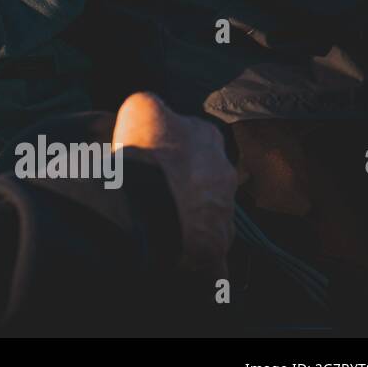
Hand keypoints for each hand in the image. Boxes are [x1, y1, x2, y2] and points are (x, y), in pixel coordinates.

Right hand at [111, 92, 236, 274]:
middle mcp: (225, 175)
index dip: (171, 143)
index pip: (196, 135)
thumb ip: (152, 105)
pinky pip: (210, 261)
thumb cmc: (149, 152)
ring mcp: (224, 216)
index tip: (150, 152)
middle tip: (153, 189)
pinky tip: (177, 259)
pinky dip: (196, 261)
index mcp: (209, 139)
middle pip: (205, 177)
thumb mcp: (142, 107)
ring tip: (157, 222)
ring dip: (189, 219)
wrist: (151, 203)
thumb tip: (152, 110)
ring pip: (208, 217)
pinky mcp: (216, 250)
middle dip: (185, 183)